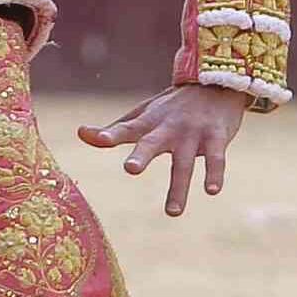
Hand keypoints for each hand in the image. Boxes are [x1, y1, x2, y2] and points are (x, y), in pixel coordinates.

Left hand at [80, 84, 245, 217]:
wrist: (216, 83)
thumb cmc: (172, 106)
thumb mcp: (143, 115)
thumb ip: (116, 129)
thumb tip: (80, 133)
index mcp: (148, 123)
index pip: (125, 129)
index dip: (109, 134)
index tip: (94, 137)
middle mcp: (168, 128)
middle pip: (152, 143)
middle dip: (142, 155)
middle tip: (130, 168)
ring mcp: (193, 133)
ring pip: (184, 162)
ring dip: (178, 187)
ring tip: (172, 213)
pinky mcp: (216, 137)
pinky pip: (216, 158)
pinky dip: (214, 174)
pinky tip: (212, 190)